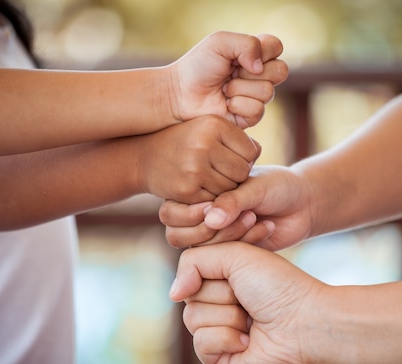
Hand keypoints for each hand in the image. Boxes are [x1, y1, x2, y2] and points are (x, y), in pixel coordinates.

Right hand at [135, 115, 259, 203]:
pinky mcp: (187, 190)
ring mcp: (194, 168)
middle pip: (243, 172)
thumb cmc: (185, 142)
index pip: (251, 151)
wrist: (144, 157)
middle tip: (221, 172)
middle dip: (236, 176)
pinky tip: (199, 188)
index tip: (229, 158)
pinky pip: (214, 202)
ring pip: (230, 189)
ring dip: (224, 189)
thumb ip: (236, 137)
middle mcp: (204, 144)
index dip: (244, 158)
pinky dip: (210, 199)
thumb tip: (257, 153)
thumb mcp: (208, 128)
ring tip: (210, 179)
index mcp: (213, 124)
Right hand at [160, 165, 311, 248]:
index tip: (215, 204)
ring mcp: (214, 238)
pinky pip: (223, 261)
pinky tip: (266, 227)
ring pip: (198, 252)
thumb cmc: (278, 186)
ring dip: (228, 237)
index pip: (170, 211)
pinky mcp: (231, 255)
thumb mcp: (255, 186)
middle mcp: (200, 217)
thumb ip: (232, 201)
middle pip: (177, 235)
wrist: (304, 204)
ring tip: (255, 217)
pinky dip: (245, 244)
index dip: (190, 212)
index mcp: (198, 194)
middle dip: (208, 229)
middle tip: (243, 213)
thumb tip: (210, 220)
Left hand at [170, 31, 288, 128]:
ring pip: (268, 92)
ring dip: (240, 89)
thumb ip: (247, 44)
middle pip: (281, 71)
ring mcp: (256, 97)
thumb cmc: (197, 66)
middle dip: (251, 72)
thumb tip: (260, 67)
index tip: (239, 55)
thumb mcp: (220, 42)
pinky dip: (238, 105)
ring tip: (223, 89)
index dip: (263, 51)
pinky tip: (225, 104)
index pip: (277, 47)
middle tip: (231, 73)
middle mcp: (259, 75)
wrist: (180, 94)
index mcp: (255, 54)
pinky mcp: (250, 117)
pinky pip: (258, 110)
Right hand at [170, 242, 326, 363]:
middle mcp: (217, 303)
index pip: (190, 269)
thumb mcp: (234, 255)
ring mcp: (217, 331)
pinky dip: (226, 338)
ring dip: (227, 315)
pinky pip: (200, 344)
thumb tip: (172, 294)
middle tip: (248, 297)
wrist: (306, 323)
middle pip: (188, 295)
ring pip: (192, 318)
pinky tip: (248, 340)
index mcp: (221, 278)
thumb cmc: (278, 286)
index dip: (211, 268)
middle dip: (221, 293)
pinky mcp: (219, 358)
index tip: (239, 269)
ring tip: (251, 320)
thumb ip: (192, 261)